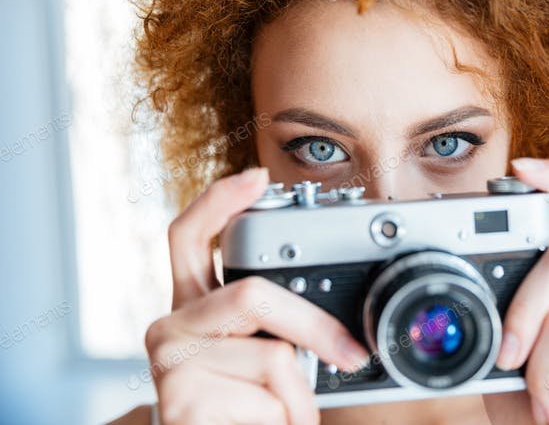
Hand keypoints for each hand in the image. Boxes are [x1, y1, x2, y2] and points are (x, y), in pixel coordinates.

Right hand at [144, 168, 370, 424]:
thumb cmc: (242, 404)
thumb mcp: (257, 355)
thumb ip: (276, 325)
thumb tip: (342, 319)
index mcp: (191, 304)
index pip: (188, 237)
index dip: (219, 200)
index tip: (257, 176)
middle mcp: (171, 326)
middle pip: (251, 294)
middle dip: (314, 325)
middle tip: (350, 354)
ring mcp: (170, 364)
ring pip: (273, 357)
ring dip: (300, 395)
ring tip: (285, 412)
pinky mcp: (180, 405)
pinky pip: (268, 401)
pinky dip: (289, 419)